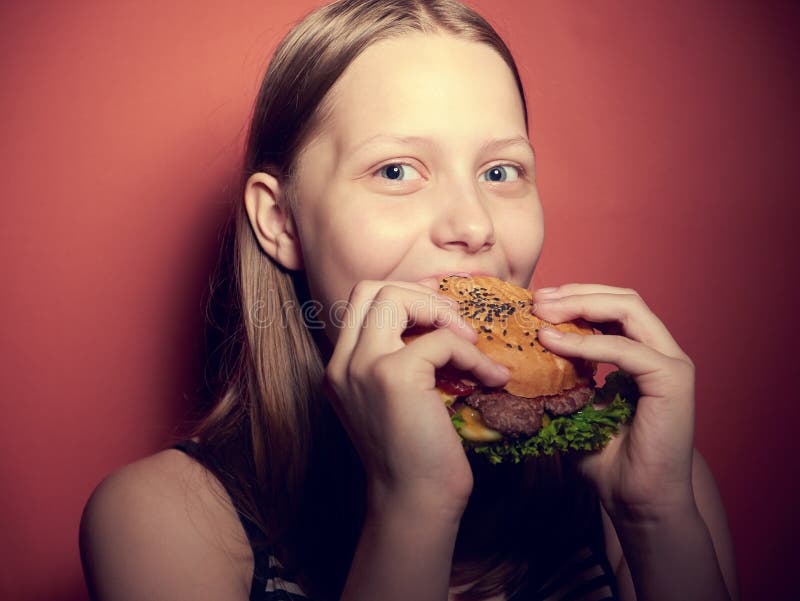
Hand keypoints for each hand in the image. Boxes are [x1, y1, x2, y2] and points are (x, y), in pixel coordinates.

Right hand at [324, 279, 510, 516]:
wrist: (416, 502)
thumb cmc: (417, 454)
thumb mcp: (396, 398)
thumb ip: (400, 357)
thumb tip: (438, 316)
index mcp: (341, 367)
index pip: (362, 301)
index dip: (405, 297)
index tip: (440, 317)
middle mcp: (343, 363)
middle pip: (371, 288)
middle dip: (419, 294)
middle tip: (453, 322)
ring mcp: (363, 367)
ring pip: (394, 296)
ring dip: (441, 311)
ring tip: (469, 341)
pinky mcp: (393, 376)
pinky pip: (440, 340)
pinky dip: (472, 354)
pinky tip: (490, 377)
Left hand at [532, 283, 695, 522]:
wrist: (635, 500)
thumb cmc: (605, 458)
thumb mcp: (575, 405)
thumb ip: (562, 375)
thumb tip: (523, 351)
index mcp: (642, 353)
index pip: (612, 307)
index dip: (575, 298)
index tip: (537, 303)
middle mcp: (661, 351)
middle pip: (623, 298)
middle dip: (576, 293)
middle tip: (537, 301)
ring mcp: (671, 364)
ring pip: (629, 309)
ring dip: (582, 305)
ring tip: (543, 312)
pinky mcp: (673, 381)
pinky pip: (627, 349)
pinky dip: (588, 343)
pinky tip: (555, 344)